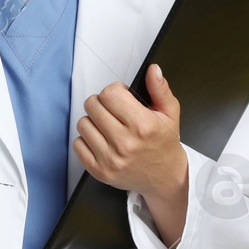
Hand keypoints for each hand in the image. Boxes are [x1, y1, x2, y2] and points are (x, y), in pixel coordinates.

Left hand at [74, 63, 188, 207]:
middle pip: (92, 106)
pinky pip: (78, 145)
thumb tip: (152, 70)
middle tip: (113, 111)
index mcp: (143, 125)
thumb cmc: (164, 144)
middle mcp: (125, 143)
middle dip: (101, 103)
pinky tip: (101, 141)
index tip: (121, 98)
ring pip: (83, 123)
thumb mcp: (170, 114)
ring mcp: (110, 159)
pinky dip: (86, 140)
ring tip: (107, 126)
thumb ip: (160, 89)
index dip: (114, 91)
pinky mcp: (99, 171)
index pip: (109, 94)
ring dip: (93, 121)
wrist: (164, 178)